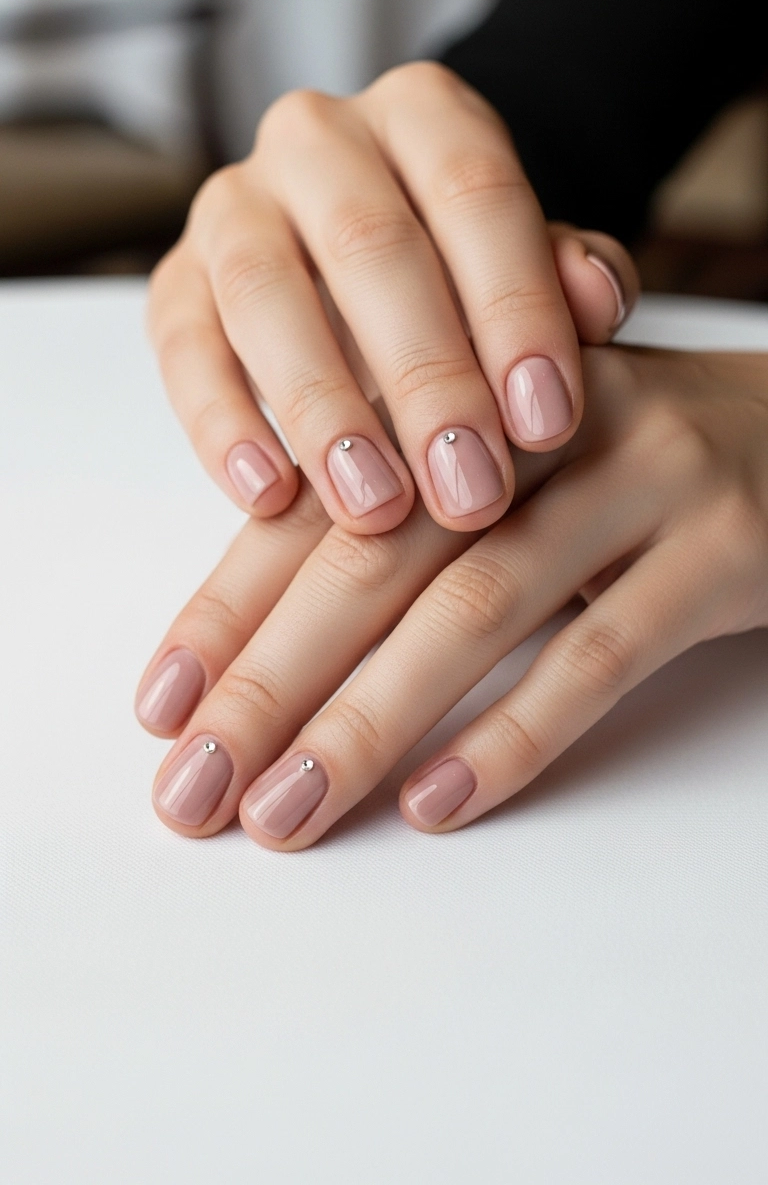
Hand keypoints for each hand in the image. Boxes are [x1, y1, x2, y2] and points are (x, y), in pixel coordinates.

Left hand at [137, 345, 767, 843]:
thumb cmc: (630, 465)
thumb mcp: (509, 465)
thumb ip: (410, 519)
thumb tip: (271, 646)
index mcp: (467, 389)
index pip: (323, 502)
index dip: (232, 605)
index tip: (162, 707)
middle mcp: (541, 419)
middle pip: (378, 555)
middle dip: (272, 680)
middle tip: (195, 787)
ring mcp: (640, 478)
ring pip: (477, 609)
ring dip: (367, 723)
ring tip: (285, 813)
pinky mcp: (721, 550)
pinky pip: (601, 654)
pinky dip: (512, 734)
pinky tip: (436, 803)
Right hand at [148, 62, 636, 533]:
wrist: (374, 264)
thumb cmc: (470, 271)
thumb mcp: (535, 264)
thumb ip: (572, 277)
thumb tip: (596, 299)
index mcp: (422, 112)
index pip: (474, 192)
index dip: (513, 307)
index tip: (545, 422)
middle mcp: (317, 137)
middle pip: (368, 245)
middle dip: (425, 378)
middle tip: (469, 489)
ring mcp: (234, 203)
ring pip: (264, 293)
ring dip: (322, 409)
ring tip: (375, 507)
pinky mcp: (177, 279)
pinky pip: (183, 345)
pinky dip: (221, 424)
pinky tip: (268, 495)